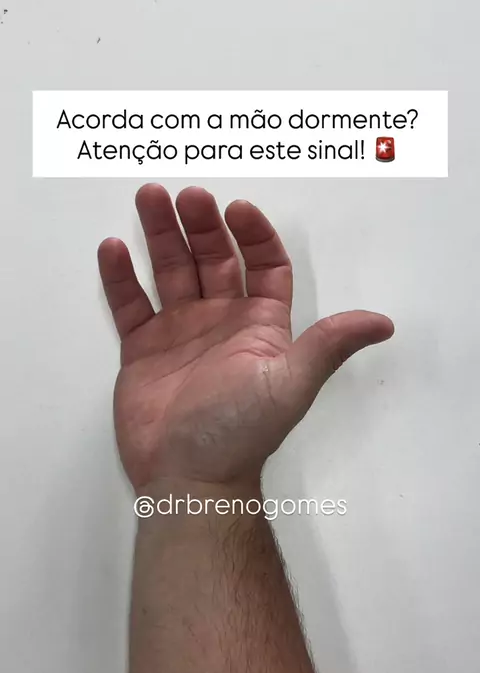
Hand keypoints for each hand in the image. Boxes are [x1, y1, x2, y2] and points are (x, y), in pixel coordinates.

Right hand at [98, 185, 392, 491]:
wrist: (189, 477)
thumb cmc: (241, 431)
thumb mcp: (290, 381)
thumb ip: (329, 343)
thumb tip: (383, 322)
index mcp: (260, 325)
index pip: (264, 265)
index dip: (254, 234)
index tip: (237, 209)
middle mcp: (221, 321)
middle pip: (214, 259)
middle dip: (201, 225)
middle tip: (185, 195)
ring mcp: (180, 332)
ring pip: (171, 271)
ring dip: (160, 235)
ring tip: (149, 199)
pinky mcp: (143, 349)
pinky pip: (131, 305)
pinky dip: (121, 278)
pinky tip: (114, 248)